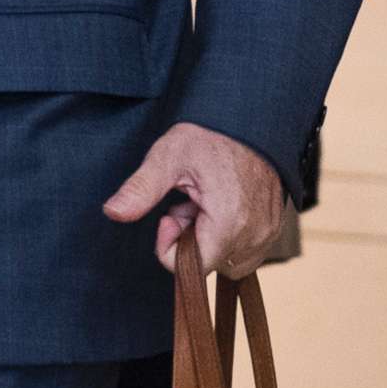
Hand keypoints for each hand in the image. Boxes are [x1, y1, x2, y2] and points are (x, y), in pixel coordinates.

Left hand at [101, 122, 290, 277]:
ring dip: (209, 241)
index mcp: (229, 221)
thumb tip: (113, 212)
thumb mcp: (169, 156)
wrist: (252, 119)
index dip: (170, 246)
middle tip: (187, 205)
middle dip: (189, 242)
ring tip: (204, 205)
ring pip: (228, 263)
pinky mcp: (273, 229)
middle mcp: (254, 234)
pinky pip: (247, 253)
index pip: (192, 268)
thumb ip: (141, 188)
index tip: (169, 213)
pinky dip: (229, 238)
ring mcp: (268, 233)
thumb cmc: (211, 135)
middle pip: (209, 266)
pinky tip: (221, 207)